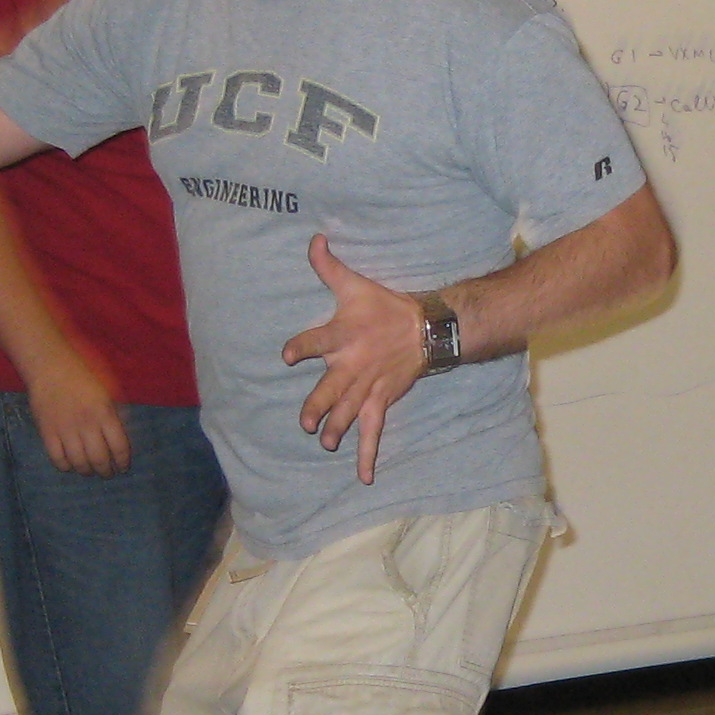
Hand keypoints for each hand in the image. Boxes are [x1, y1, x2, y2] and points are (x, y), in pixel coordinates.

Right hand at [25, 348, 131, 475]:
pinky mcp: (47, 433)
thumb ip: (118, 411)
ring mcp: (65, 430)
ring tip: (90, 470)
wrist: (50, 368)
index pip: (119, 447)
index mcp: (104, 413)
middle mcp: (86, 425)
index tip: (123, 467)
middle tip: (108, 473)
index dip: (123, 461)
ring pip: (79, 463)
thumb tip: (124, 435)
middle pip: (99, 460)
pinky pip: (58, 460)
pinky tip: (71, 464)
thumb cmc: (83, 376)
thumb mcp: (108, 389)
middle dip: (106, 471)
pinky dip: (66, 466)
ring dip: (87, 471)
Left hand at [280, 233, 424, 484]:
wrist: (426, 328)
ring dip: (339, 428)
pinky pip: (374, 430)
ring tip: (326, 443)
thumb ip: (328, 266)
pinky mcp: (382, 400)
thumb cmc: (384, 306)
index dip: (303, 347)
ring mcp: (369, 386)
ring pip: (351, 411)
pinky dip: (368, 455)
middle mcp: (353, 364)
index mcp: (343, 335)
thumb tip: (313, 238)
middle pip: (334, 387)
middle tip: (307, 420)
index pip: (319, 341)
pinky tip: (361, 477)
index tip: (288, 355)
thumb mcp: (355, 285)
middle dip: (321, 404)